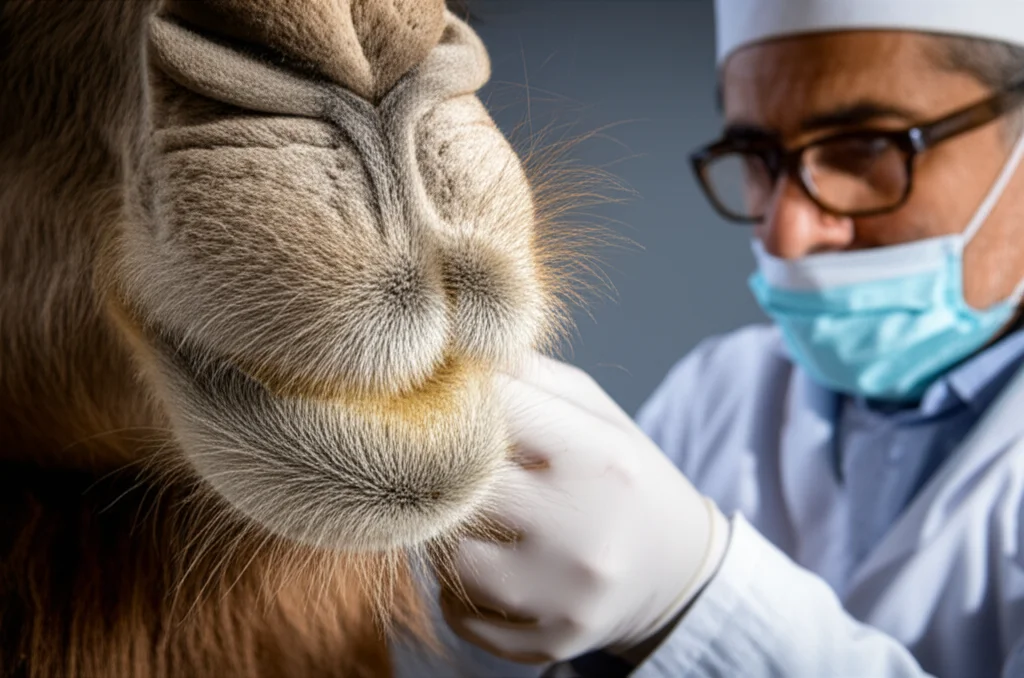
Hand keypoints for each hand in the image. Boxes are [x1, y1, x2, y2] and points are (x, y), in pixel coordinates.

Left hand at [438, 354, 730, 663]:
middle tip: (450, 463)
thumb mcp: (597, 414)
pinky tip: (492, 566)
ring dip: (448, 534)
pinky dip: (459, 590)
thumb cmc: (622, 476)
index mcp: (597, 458)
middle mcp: (583, 531)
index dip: (460, 401)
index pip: (496, 413)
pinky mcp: (548, 641)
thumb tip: (456, 351)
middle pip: (461, 487)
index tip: (449, 402)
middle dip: (446, 470)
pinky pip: (459, 613)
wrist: (676, 571)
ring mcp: (565, 596)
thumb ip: (532, 377)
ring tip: (477, 520)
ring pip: (449, 557)